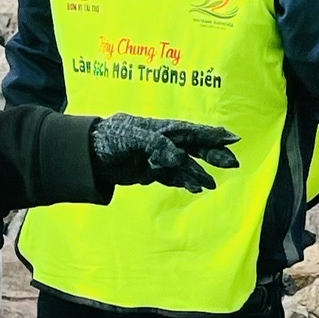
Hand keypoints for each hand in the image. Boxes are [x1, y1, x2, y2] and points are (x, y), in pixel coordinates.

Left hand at [90, 113, 240, 193]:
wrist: (85, 155)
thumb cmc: (107, 139)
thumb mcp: (130, 138)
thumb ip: (155, 144)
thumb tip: (179, 157)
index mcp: (160, 129)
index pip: (191, 132)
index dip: (211, 135)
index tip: (232, 137)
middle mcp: (162, 142)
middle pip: (193, 148)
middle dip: (213, 154)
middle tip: (233, 162)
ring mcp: (156, 157)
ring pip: (184, 165)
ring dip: (199, 173)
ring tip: (212, 185)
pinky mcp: (149, 171)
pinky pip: (171, 177)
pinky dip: (184, 182)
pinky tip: (195, 188)